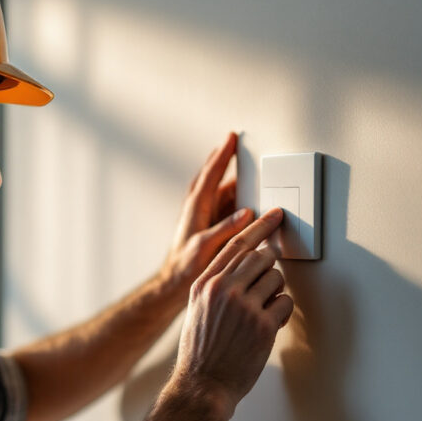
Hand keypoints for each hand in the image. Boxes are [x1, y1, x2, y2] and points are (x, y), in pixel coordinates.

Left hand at [161, 132, 255, 298]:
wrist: (175, 281)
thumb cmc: (186, 266)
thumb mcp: (206, 247)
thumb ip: (225, 229)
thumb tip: (246, 213)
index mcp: (197, 208)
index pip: (211, 175)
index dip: (222, 156)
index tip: (231, 139)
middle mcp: (199, 207)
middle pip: (213, 176)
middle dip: (224, 159)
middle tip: (235, 142)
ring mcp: (204, 215)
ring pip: (220, 189)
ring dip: (232, 178)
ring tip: (246, 168)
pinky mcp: (210, 224)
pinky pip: (225, 204)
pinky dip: (235, 196)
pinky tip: (246, 196)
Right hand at [173, 208, 293, 417]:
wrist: (202, 385)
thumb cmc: (201, 351)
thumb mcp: (197, 309)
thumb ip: (216, 285)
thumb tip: (242, 266)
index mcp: (204, 284)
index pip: (236, 245)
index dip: (258, 226)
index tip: (274, 215)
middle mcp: (222, 290)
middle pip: (261, 257)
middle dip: (270, 265)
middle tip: (270, 277)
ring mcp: (244, 306)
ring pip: (276, 278)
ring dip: (276, 292)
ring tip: (262, 311)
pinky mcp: (262, 325)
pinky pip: (285, 303)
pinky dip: (281, 312)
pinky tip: (268, 325)